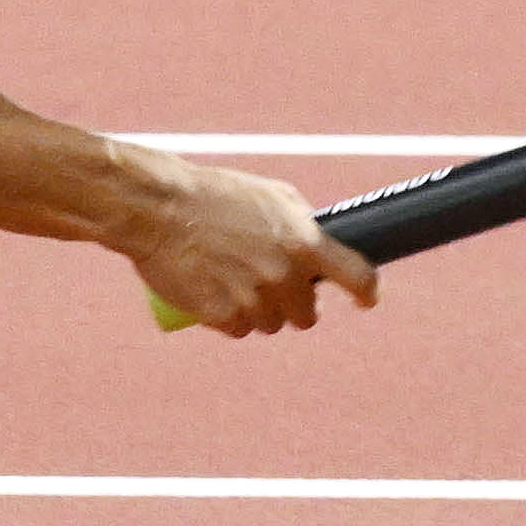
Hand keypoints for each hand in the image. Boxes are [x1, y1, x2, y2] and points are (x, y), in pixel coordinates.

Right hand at [124, 163, 380, 335]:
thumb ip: (302, 224)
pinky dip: (228, 317)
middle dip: (294, 304)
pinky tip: (212, 292)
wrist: (159, 209)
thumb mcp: (271, 195)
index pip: (358, 277)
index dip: (366, 292)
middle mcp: (285, 275)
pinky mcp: (223, 316)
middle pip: (308, 315)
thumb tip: (320, 250)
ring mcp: (254, 299)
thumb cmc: (214, 195)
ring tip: (231, 280)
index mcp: (305, 242)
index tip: (364, 299)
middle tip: (269, 283)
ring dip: (258, 311)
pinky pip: (238, 329)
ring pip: (270, 324)